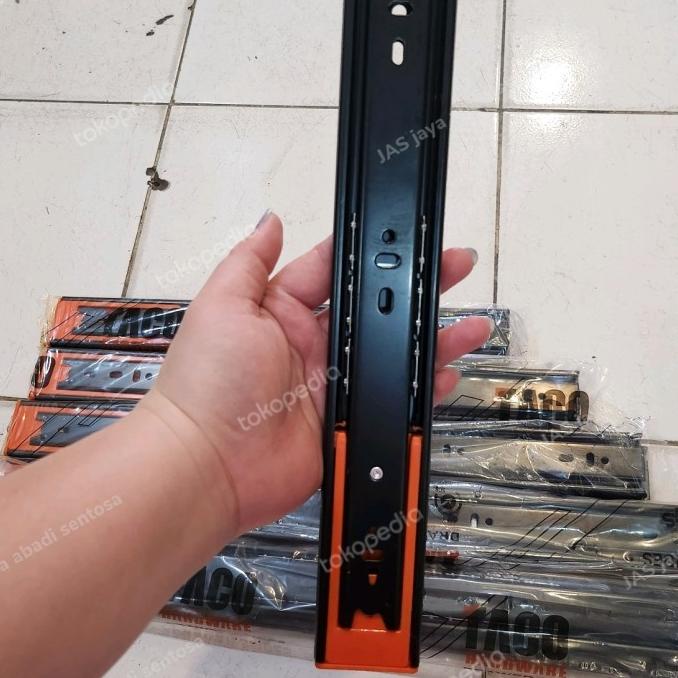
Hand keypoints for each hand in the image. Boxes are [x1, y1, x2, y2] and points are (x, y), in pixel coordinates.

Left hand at [140, 212, 490, 533]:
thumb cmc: (209, 381)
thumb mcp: (223, 306)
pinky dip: (422, 387)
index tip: (406, 237)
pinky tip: (447, 371)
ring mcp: (334, 384)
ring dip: (430, 336)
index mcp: (284, 311)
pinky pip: (393, 398)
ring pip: (392, 353)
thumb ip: (250, 261)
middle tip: (454, 268)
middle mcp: (313, 344)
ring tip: (470, 322)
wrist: (209, 466)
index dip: (371, 254)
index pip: (336, 270)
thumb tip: (270, 219)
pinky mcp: (347, 420)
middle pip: (374, 310)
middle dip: (415, 288)